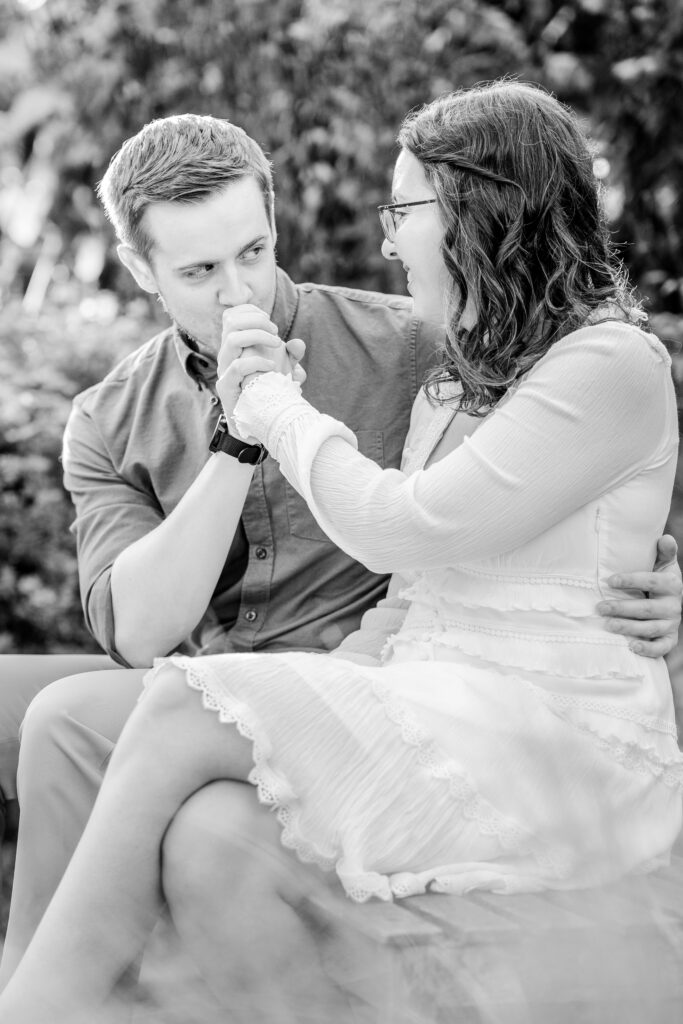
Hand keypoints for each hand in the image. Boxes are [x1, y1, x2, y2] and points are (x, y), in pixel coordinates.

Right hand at [216, 304, 305, 418]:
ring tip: (276, 344)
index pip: (232, 315)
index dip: (250, 311)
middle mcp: (226, 355)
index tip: (270, 321)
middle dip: (256, 320)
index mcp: (234, 348)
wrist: (257, 424)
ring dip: (257, 336)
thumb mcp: (283, 371)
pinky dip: (257, 362)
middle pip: (230, 320)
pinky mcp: (226, 387)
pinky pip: (238, 366)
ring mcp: (224, 370)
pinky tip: (272, 367)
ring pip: (232, 339)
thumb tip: (298, 343)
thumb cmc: (268, 394)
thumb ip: (291, 356)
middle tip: (275, 332)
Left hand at [597, 535, 681, 656]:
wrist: (675, 602)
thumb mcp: (665, 565)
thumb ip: (664, 552)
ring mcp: (672, 624)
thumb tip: (665, 538)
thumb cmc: (662, 581)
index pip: (651, 581)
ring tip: (608, 625)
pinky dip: (648, 649)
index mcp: (673, 584)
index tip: (609, 580)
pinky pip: (661, 647)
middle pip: (647, 608)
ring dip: (628, 628)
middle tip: (600, 607)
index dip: (631, 581)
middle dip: (622, 608)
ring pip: (650, 628)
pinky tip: (632, 647)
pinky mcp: (669, 639)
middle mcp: (674, 606)